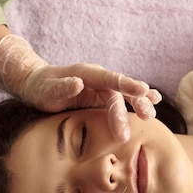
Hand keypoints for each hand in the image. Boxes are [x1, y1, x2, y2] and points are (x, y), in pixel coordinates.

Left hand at [0, 34, 161, 141]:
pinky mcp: (102, 98)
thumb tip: (78, 83)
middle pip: (120, 90)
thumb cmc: (40, 89)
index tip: (143, 90)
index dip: (126, 84)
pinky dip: (138, 100)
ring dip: (139, 104)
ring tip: (151, 116)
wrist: (38, 86)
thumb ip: (61, 87)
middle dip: (134, 103)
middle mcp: (98, 79)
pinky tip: (154, 102)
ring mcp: (101, 88)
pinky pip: (122, 99)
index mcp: (87, 74)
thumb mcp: (46, 90)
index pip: (110, 78)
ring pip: (124, 96)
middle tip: (146, 118)